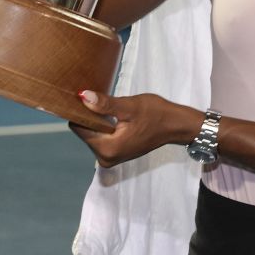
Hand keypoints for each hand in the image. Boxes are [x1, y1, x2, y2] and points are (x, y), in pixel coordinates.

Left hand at [70, 90, 200, 167]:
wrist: (175, 125)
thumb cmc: (156, 114)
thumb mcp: (130, 106)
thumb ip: (105, 104)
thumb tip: (82, 97)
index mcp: (107, 149)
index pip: (79, 128)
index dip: (82, 111)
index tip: (89, 98)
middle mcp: (105, 158)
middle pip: (85, 132)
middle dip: (93, 116)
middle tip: (107, 102)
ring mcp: (110, 158)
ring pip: (93, 134)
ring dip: (100, 120)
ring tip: (114, 109)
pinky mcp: (115, 154)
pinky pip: (102, 137)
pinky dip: (105, 126)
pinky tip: (117, 117)